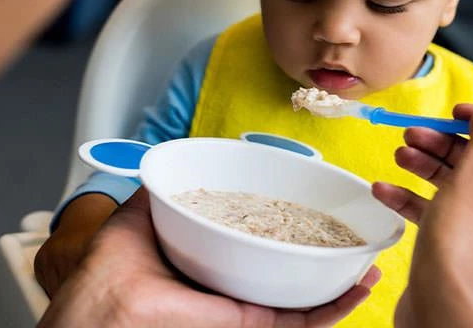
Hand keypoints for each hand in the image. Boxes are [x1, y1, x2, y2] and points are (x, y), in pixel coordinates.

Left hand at [38, 187, 380, 327]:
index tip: (313, 213)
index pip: (258, 245)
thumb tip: (171, 162)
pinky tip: (358, 285)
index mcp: (210, 260)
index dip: (288, 231)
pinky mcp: (253, 325)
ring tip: (367, 261)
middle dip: (324, 256)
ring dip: (341, 280)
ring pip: (305, 298)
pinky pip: (302, 320)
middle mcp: (231, 285)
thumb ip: (163, 189)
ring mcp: (245, 308)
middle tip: (351, 237)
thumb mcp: (142, 214)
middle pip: (289, 272)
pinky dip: (335, 306)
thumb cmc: (111, 270)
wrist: (104, 312)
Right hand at [372, 99, 472, 326]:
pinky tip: (383, 189)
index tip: (457, 111)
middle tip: (415, 133)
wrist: (439, 308)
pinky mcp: (456, 245)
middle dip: (445, 145)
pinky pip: (437, 211)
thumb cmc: (462, 246)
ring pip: (455, 185)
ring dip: (425, 166)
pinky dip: (412, 198)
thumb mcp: (472, 181)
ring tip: (398, 154)